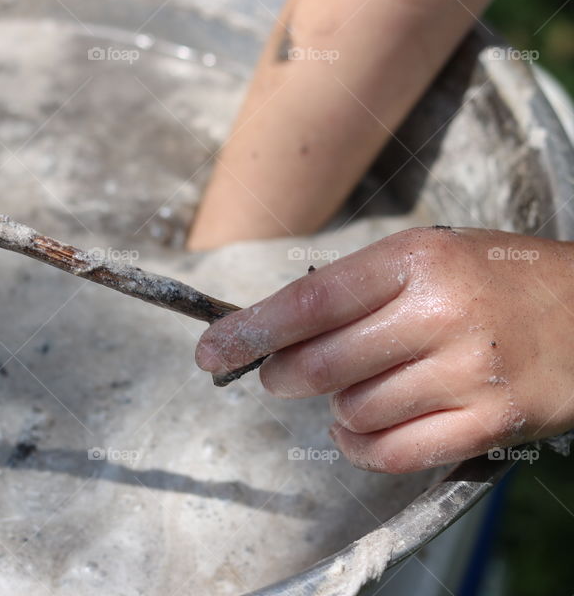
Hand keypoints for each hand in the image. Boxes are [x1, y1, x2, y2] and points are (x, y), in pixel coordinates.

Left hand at [195, 227, 573, 472]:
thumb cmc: (498, 279)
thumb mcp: (428, 257)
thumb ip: (355, 291)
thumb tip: (275, 331)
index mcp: (416, 260)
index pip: (309, 303)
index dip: (249, 330)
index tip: (211, 351)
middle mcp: (441, 314)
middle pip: (321, 364)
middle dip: (280, 375)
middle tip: (276, 374)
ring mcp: (469, 373)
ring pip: (354, 410)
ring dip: (333, 408)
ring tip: (348, 391)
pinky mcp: (490, 423)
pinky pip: (393, 452)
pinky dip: (358, 448)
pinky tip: (355, 430)